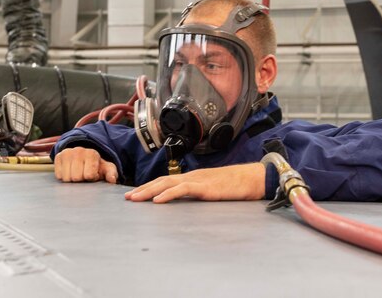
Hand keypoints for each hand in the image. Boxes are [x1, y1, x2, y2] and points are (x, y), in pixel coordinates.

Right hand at [54, 147, 117, 182]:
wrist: (84, 156)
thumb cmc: (96, 166)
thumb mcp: (106, 168)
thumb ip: (111, 173)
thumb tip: (112, 180)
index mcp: (92, 154)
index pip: (89, 175)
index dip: (92, 178)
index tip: (93, 174)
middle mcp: (78, 151)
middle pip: (76, 178)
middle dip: (81, 179)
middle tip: (84, 174)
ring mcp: (67, 153)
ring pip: (66, 178)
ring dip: (72, 179)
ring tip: (77, 173)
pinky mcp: (58, 157)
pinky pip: (58, 175)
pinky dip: (64, 177)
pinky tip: (70, 172)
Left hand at [124, 163, 265, 202]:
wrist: (253, 178)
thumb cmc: (236, 185)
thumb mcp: (213, 191)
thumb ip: (200, 195)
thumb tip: (188, 204)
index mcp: (193, 178)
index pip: (166, 181)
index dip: (150, 187)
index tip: (136, 194)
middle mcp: (192, 177)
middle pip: (162, 181)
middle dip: (143, 189)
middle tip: (128, 198)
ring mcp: (198, 181)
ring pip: (167, 184)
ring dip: (149, 191)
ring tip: (135, 198)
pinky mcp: (205, 188)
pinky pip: (182, 190)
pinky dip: (168, 195)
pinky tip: (157, 201)